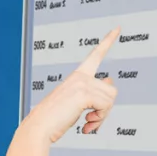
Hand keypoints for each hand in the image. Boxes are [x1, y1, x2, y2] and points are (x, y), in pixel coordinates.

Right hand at [21, 27, 119, 142]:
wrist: (39, 127)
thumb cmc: (53, 119)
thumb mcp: (76, 102)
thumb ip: (94, 91)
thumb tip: (110, 82)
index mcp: (77, 76)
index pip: (95, 55)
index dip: (108, 41)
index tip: (117, 28)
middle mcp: (80, 76)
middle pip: (111, 89)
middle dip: (105, 108)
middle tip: (91, 119)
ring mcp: (82, 83)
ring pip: (110, 99)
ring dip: (102, 116)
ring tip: (88, 122)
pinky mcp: (83, 94)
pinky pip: (105, 106)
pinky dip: (99, 120)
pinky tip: (87, 126)